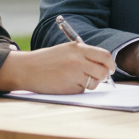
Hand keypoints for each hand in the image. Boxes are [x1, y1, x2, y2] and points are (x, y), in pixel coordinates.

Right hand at [0, 41, 114, 93]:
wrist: (27, 69)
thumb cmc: (47, 59)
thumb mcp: (66, 50)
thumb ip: (84, 54)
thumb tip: (103, 64)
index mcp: (78, 48)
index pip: (104, 56)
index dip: (110, 64)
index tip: (111, 69)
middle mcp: (78, 61)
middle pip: (103, 71)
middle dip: (104, 76)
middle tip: (100, 77)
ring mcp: (74, 75)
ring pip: (94, 83)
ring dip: (90, 83)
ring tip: (75, 78)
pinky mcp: (69, 88)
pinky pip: (82, 90)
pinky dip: (78, 89)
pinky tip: (65, 83)